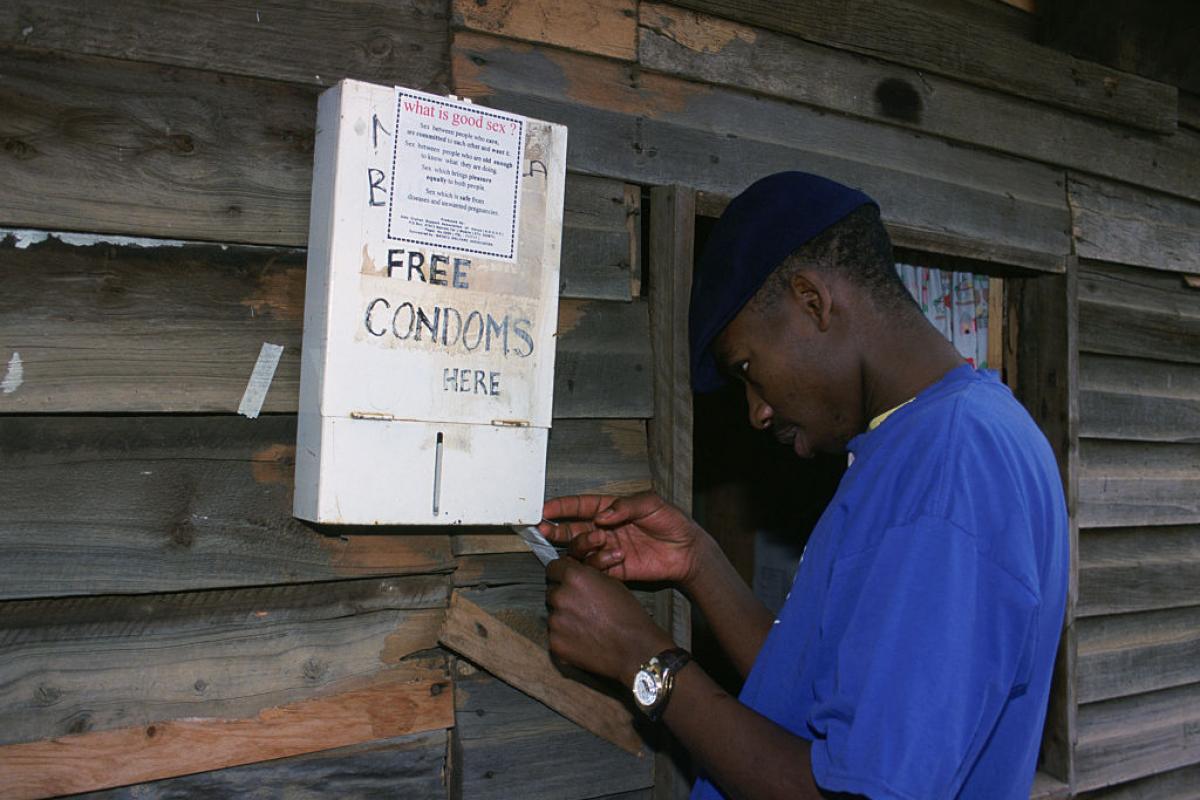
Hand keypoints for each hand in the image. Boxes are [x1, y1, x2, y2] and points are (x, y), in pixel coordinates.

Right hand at [538, 493, 710, 587]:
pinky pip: (595, 568)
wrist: (688, 552)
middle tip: (545, 530)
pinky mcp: (614, 569)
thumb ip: (625, 506)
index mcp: (611, 509)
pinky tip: (615, 557)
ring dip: (583, 544)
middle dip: (556, 529)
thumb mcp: (651, 504)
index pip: (580, 506)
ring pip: (580, 549)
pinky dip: (599, 563)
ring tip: (600, 540)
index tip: (545, 509)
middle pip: (572, 529)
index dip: (561, 507)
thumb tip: (601, 515)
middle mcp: (605, 529)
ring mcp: (608, 549)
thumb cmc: (672, 522)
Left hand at [545, 558, 674, 682]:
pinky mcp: (555, 643)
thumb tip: (573, 576)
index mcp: (574, 577)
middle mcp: (561, 597)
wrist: (635, 649)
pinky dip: (565, 637)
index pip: (552, 568)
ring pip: (553, 615)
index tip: (563, 579)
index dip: (560, 573)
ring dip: (564, 618)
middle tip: (581, 606)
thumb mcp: (611, 583)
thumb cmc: (628, 616)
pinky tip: (583, 639)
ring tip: (586, 625)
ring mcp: (555, 622)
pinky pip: (555, 635)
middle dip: (563, 597)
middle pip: (552, 592)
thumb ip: (586, 577)